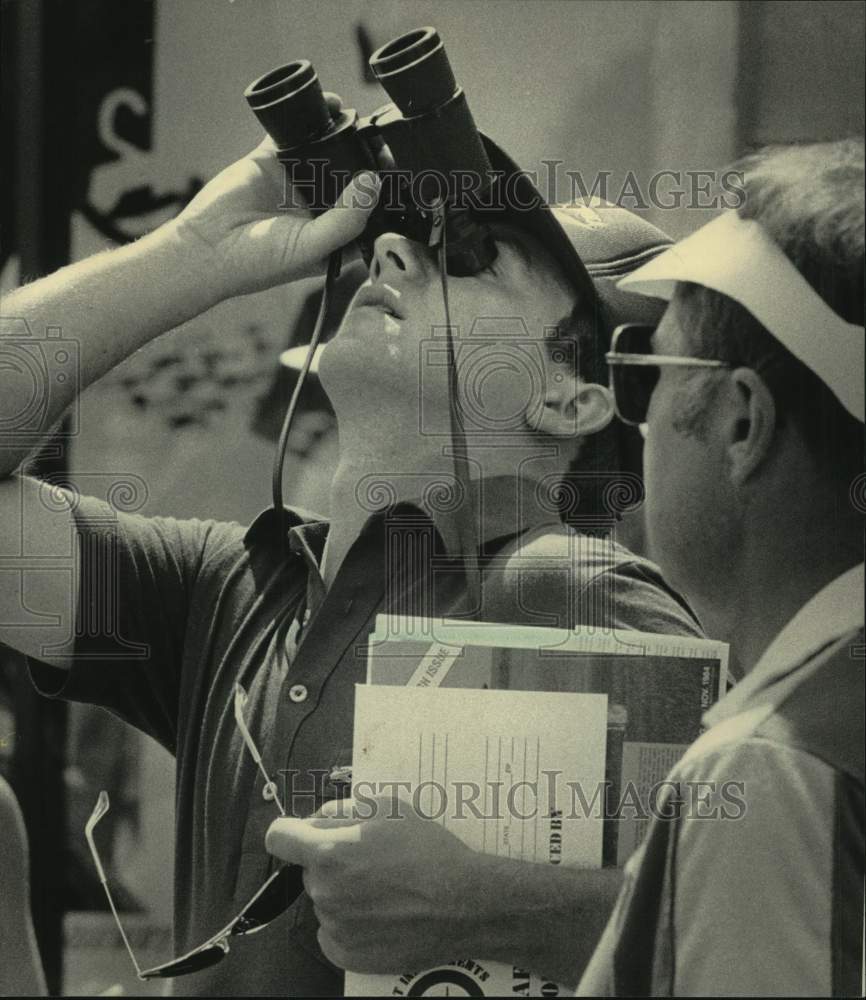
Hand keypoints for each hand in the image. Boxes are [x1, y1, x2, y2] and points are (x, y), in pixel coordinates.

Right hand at [170, 95, 379, 300]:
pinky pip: (297, 132)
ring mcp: (297, 181)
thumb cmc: (259, 263)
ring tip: (361, 121)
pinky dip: (312, 116)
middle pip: (354, 177)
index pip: (371, 212)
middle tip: (385, 140)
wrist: (207, 248)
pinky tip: (327, 105)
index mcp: (336, 236)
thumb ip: (347, 219)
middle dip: (371, 158)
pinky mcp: (273, 159)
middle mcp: (320, 208)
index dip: (388, 195)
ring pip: (330, 150)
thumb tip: (373, 180)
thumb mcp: (313, 248)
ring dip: (345, 134)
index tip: (404, 175)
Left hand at [265, 795, 485, 972]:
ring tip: (384, 888)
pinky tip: (379, 914)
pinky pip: (333, 933)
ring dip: (344, 892)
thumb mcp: (388, 809)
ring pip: (325, 900)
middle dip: (331, 861)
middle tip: (369, 860)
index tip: (303, 835)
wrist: (463, 903)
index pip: (278, 837)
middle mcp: (323, 891)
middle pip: (309, 869)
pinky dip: (349, 924)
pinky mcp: (346, 954)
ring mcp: (333, 926)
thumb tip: (320, 818)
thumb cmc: (429, 852)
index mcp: (327, 852)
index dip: (291, 832)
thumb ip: (343, 811)